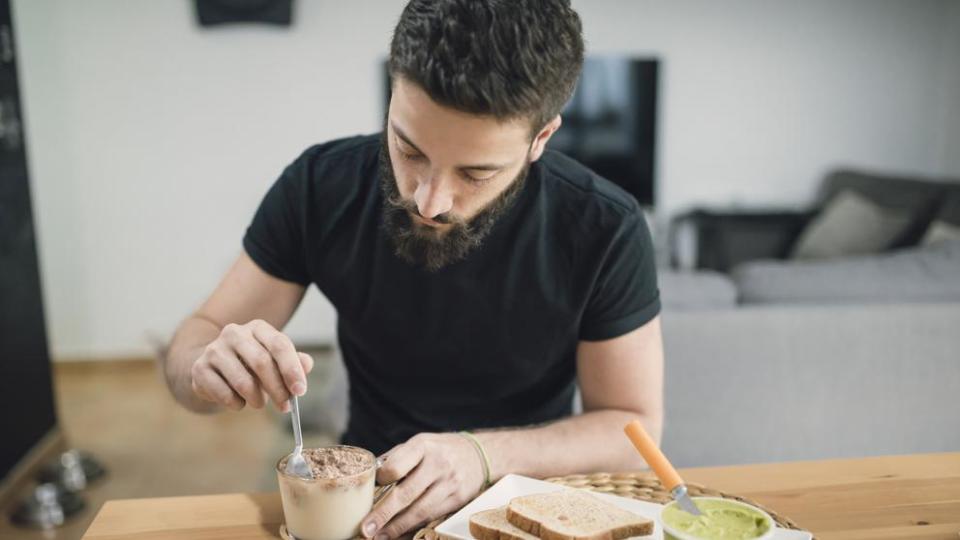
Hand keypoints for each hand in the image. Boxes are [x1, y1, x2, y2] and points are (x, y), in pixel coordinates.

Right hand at [189, 319, 313, 411]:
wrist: (213, 367)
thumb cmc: (251, 364)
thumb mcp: (274, 359)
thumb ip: (294, 362)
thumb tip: (306, 365)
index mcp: (257, 327)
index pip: (279, 344)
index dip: (292, 369)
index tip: (300, 391)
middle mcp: (234, 333)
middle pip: (261, 362)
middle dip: (277, 389)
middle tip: (285, 406)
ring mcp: (214, 349)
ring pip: (242, 381)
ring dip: (256, 398)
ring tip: (260, 403)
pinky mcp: (200, 368)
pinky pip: (223, 393)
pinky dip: (236, 403)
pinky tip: (239, 402)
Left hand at [361, 433, 485, 539]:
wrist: (477, 455)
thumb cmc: (439, 450)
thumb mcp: (419, 444)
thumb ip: (396, 459)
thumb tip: (369, 479)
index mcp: (422, 446)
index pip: (396, 466)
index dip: (381, 479)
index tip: (368, 490)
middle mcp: (438, 464)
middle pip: (406, 494)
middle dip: (384, 514)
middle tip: (366, 529)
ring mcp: (449, 483)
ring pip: (420, 511)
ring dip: (397, 527)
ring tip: (379, 536)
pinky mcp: (457, 500)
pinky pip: (431, 518)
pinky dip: (413, 529)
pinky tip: (398, 534)